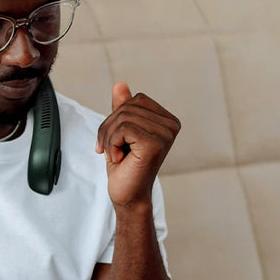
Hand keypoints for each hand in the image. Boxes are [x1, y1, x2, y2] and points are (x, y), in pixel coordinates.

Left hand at [95, 83, 180, 208]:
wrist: (127, 195)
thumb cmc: (124, 166)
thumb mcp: (120, 133)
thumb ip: (123, 109)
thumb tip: (119, 84)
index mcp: (167, 120)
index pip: (136, 99)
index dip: (116, 115)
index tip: (112, 138)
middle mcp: (171, 125)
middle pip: (128, 106)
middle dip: (109, 126)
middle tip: (107, 148)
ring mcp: (165, 134)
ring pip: (123, 116)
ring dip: (108, 136)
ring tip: (112, 154)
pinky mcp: (155, 143)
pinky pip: (123, 128)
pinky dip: (112, 142)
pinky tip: (117, 158)